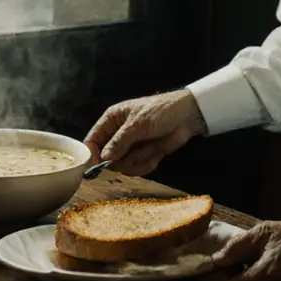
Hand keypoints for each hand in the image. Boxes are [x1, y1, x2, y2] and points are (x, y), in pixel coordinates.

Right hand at [82, 90, 207, 176]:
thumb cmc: (159, 112)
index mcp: (112, 120)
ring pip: (123, 166)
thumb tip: (104, 158)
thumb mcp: (137, 124)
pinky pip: (138, 168)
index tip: (99, 166)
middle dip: (122, 160)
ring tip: (150, 148)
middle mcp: (118, 135)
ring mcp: (132, 147)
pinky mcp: (145, 156)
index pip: (93, 140)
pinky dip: (147, 164)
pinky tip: (156, 153)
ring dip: (138, 161)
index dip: (93, 154)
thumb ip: (119, 142)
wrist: (187, 117)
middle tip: (134, 153)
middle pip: (107, 158)